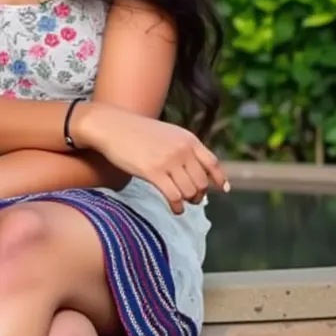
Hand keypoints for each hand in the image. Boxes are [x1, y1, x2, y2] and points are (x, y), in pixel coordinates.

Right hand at [75, 103, 229, 214]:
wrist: (113, 127)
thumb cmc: (137, 132)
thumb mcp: (167, 134)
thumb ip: (183, 148)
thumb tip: (194, 169)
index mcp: (188, 139)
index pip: (212, 163)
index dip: (218, 178)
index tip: (222, 189)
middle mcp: (182, 150)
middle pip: (201, 181)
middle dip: (199, 193)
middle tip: (192, 199)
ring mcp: (168, 161)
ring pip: (189, 191)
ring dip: (188, 201)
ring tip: (182, 203)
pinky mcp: (153, 172)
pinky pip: (173, 196)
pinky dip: (177, 206)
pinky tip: (175, 209)